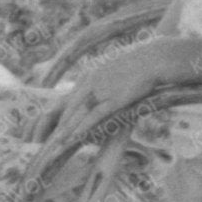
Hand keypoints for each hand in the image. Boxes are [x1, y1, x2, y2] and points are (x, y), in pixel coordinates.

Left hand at [43, 45, 170, 143]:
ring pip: (78, 113)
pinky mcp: (114, 100)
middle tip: (49, 137)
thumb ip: (101, 79)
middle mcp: (90, 81)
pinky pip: (94, 117)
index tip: (53, 124)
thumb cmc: (138, 63)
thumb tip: (97, 91)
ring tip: (57, 142)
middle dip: (58, 123)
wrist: (153, 59)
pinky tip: (75, 137)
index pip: (69, 97)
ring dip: (67, 129)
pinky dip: (83, 128)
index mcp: (89, 73)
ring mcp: (101, 90)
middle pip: (69, 106)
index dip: (60, 113)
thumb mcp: (113, 67)